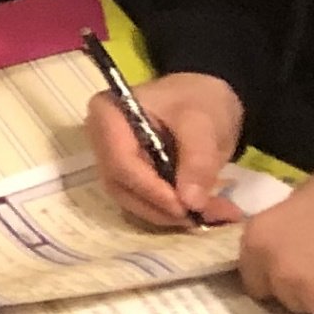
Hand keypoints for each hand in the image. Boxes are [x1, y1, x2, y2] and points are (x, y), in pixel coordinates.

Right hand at [89, 71, 243, 228]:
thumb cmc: (198, 100)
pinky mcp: (129, 174)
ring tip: (212, 215)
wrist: (206, 97)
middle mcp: (101, 139)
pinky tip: (203, 212)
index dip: (150, 189)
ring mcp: (113, 158)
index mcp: (108, 115)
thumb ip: (197, 160)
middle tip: (203, 216)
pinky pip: (143, 201)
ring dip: (169, 215)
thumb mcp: (203, 124)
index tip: (186, 206)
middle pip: (121, 185)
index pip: (120, 161)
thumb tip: (191, 203)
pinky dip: (172, 212)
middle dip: (161, 207)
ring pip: (130, 199)